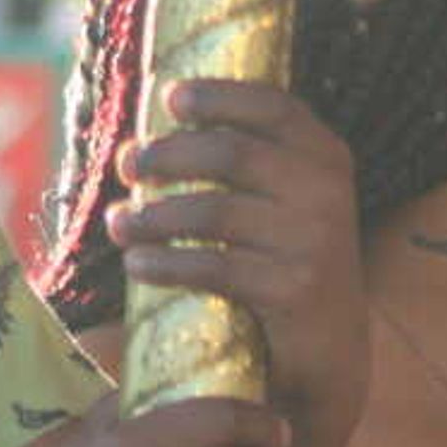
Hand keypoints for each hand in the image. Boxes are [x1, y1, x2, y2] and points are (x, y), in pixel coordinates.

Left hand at [108, 79, 368, 442]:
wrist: (327, 349)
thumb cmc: (282, 261)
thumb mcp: (281, 203)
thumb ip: (240, 164)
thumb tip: (143, 142)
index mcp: (325, 156)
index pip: (273, 106)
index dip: (219, 96)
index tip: (169, 97)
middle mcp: (326, 191)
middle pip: (230, 153)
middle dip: (168, 155)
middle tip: (129, 165)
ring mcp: (315, 240)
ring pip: (213, 211)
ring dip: (153, 215)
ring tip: (118, 223)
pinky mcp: (295, 289)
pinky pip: (213, 267)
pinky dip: (165, 263)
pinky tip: (136, 263)